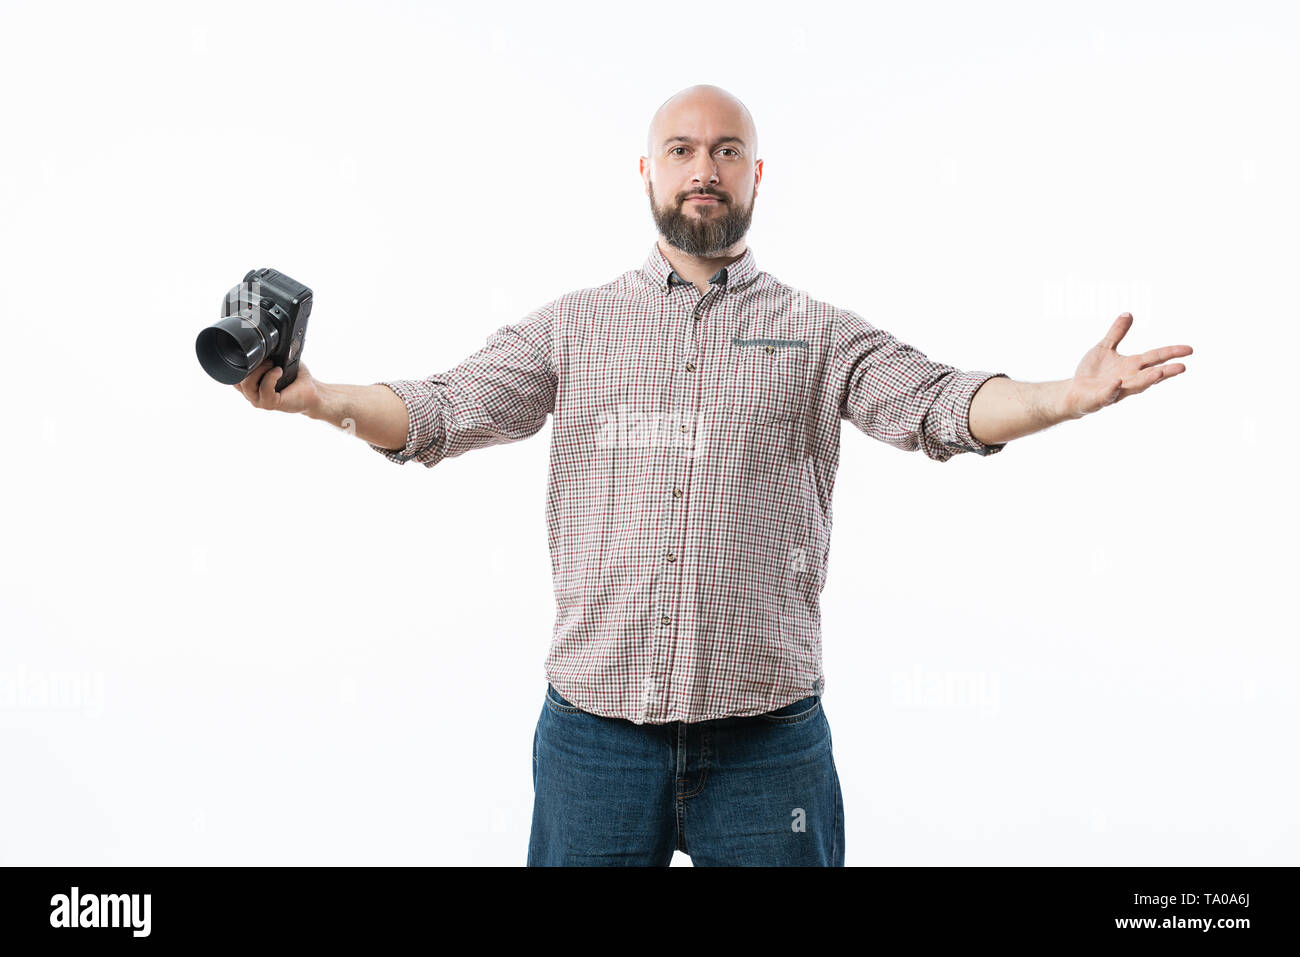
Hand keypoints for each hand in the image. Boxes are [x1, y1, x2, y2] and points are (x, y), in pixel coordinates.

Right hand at [232, 359, 320, 414]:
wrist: (312, 391)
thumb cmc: (295, 378)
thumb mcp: (277, 362)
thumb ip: (265, 355)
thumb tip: (262, 338)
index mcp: (251, 386)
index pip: (233, 378)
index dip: (238, 365)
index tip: (248, 353)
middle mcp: (252, 395)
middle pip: (238, 380)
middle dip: (250, 365)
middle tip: (267, 359)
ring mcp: (260, 401)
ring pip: (248, 385)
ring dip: (259, 370)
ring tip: (273, 365)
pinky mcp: (271, 404)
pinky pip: (264, 389)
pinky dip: (271, 377)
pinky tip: (279, 371)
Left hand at [1061, 313, 1191, 417]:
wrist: (1074, 391)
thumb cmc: (1092, 372)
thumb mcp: (1105, 348)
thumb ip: (1117, 333)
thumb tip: (1128, 313)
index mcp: (1132, 365)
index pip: (1155, 357)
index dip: (1171, 352)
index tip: (1189, 349)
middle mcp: (1129, 378)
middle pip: (1151, 374)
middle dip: (1166, 371)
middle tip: (1182, 367)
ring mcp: (1117, 390)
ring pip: (1135, 386)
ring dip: (1146, 381)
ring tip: (1158, 374)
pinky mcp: (1101, 398)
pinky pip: (1108, 394)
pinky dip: (1112, 389)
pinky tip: (1117, 383)